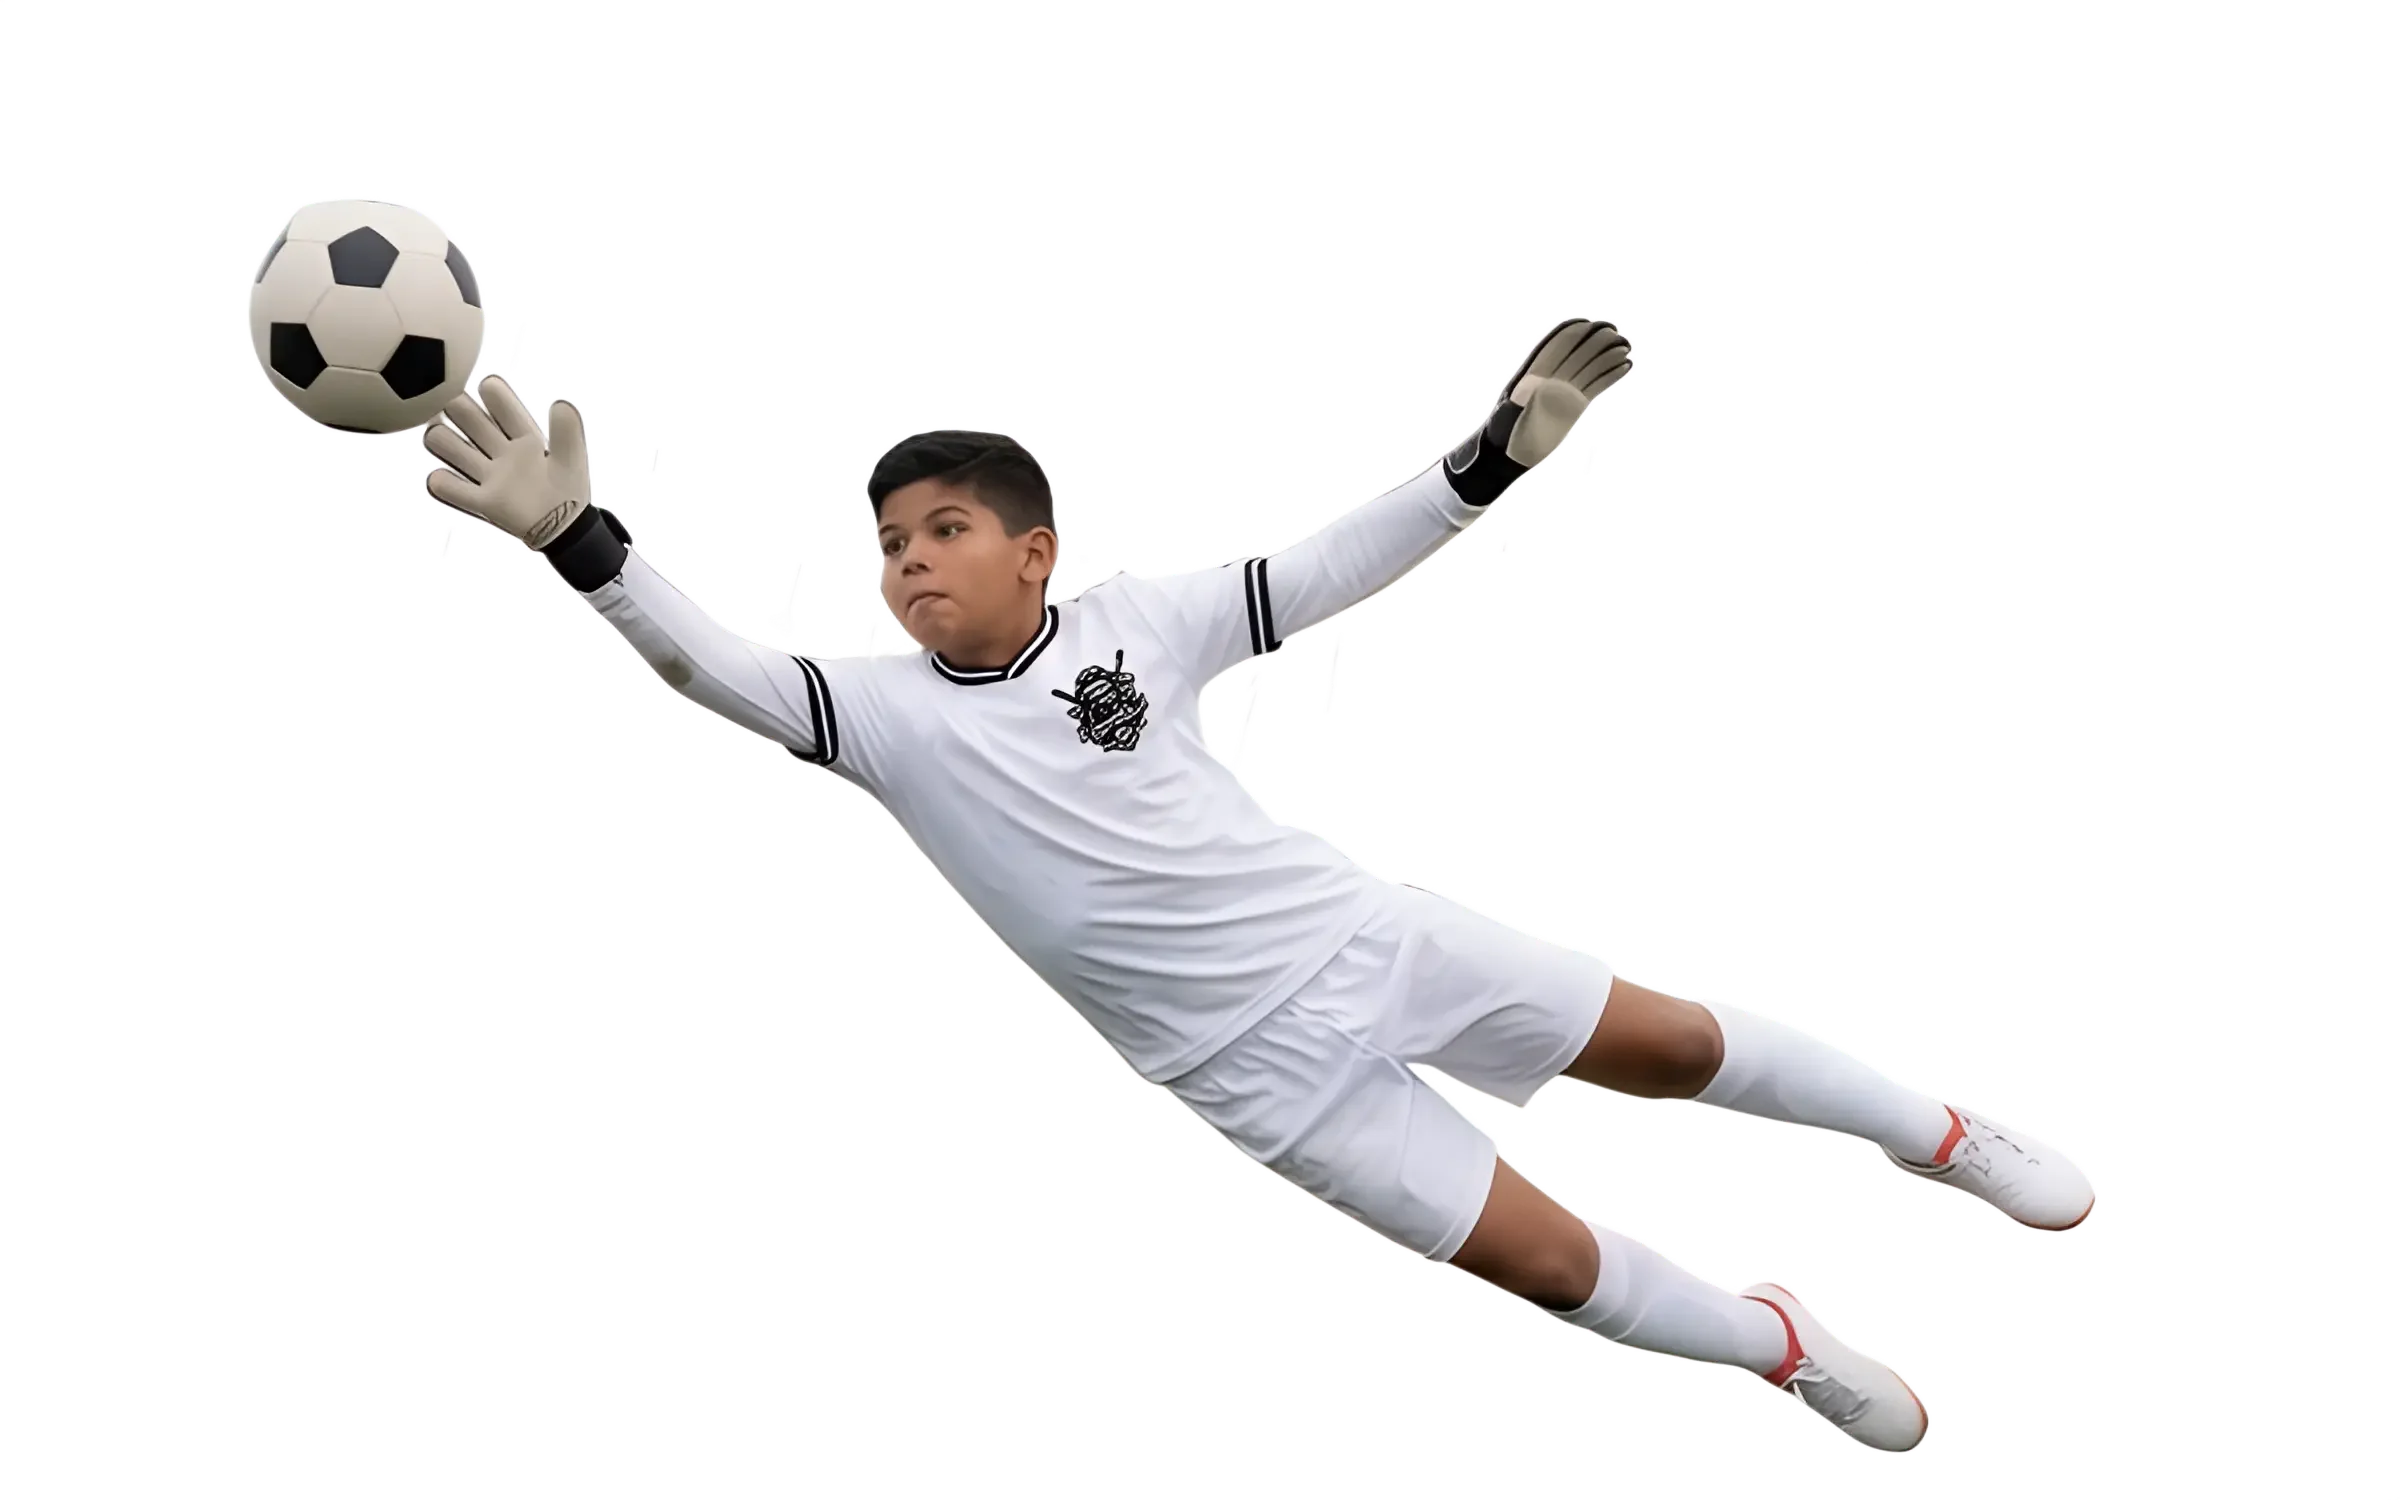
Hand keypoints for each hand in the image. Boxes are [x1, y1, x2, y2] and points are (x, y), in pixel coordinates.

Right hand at [424, 373, 591, 550]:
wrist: (566, 530)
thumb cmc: (569, 491)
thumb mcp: (572, 456)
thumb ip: (567, 430)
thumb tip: (561, 403)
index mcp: (524, 439)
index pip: (504, 409)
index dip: (494, 395)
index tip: (488, 385)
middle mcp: (502, 453)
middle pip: (471, 421)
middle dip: (458, 408)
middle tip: (451, 403)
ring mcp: (490, 476)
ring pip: (453, 448)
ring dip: (442, 438)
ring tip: (440, 435)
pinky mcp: (483, 502)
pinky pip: (452, 488)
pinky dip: (441, 482)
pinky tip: (443, 478)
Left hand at [1444, 317, 1632, 507]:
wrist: (1506, 453)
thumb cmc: (1501, 433)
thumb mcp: (1507, 416)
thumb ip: (1518, 402)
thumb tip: (1530, 388)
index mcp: (1535, 373)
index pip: (1557, 346)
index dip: (1572, 332)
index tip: (1590, 323)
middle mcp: (1552, 379)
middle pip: (1578, 352)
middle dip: (1596, 340)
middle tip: (1616, 334)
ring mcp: (1564, 391)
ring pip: (1590, 367)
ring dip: (1608, 355)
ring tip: (1626, 347)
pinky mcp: (1574, 405)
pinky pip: (1596, 386)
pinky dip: (1611, 375)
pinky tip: (1626, 365)